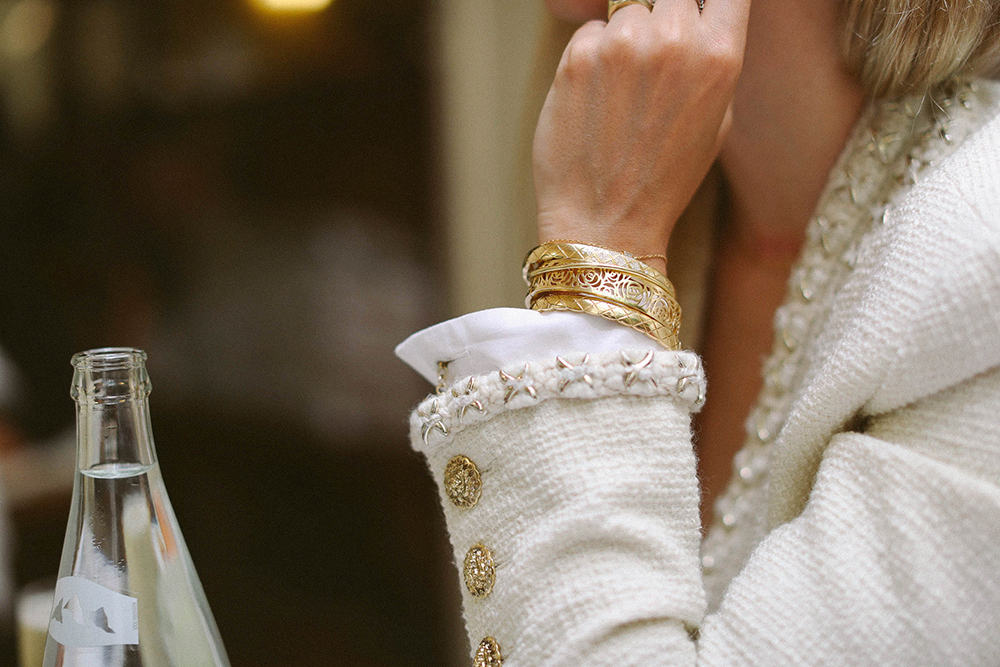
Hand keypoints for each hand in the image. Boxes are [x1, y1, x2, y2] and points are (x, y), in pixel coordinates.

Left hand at [533, 0, 750, 265]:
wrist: (605, 222)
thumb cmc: (662, 181)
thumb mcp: (715, 122)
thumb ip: (710, 61)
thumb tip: (699, 19)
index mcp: (720, 56)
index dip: (709, 4)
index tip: (699, 14)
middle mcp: (673, 41)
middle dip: (664, 21)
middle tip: (651, 69)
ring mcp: (622, 45)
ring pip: (627, 12)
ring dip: (625, 40)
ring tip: (621, 95)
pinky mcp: (578, 57)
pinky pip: (590, 34)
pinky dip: (592, 57)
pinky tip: (596, 102)